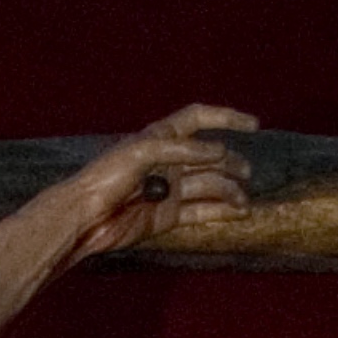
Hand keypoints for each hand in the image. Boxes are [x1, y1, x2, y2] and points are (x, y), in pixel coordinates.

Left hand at [71, 103, 256, 256]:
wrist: (84, 218)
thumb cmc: (103, 178)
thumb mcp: (140, 152)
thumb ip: (181, 150)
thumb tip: (219, 151)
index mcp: (160, 138)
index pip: (198, 119)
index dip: (225, 118)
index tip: (254, 125)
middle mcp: (168, 162)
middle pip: (211, 157)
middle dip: (231, 162)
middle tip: (244, 172)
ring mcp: (170, 190)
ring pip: (210, 185)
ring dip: (231, 190)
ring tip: (242, 199)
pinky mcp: (169, 215)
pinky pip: (202, 211)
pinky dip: (222, 211)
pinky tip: (241, 212)